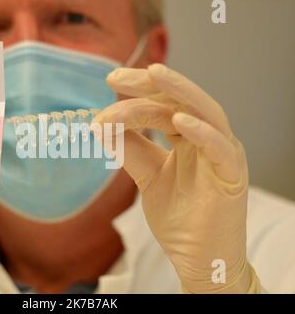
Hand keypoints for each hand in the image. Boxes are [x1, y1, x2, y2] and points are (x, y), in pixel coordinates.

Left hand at [93, 64, 259, 292]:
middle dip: (151, 85)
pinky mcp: (232, 176)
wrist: (198, 258)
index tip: (110, 81)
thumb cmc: (179, 218)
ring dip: (180, 92)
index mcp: (190, 138)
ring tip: (154, 75)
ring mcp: (222, 155)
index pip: (164, 105)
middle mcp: (208, 139)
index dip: (139, 92)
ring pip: (206, 113)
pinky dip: (202, 131)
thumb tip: (102, 124)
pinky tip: (179, 119)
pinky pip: (220, 148)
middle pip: (182, 101)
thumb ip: (130, 150)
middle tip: (117, 77)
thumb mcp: (147, 176)